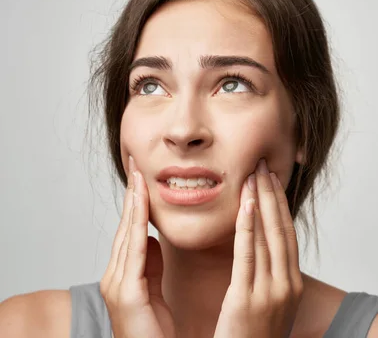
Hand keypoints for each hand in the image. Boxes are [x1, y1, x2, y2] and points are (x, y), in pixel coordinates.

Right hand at [99, 156, 175, 337]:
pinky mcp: (126, 293)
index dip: (136, 201)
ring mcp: (117, 284)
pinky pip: (135, 251)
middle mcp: (115, 275)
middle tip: (137, 163)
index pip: (131, 229)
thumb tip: (154, 238)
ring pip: (128, 233)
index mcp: (124, 274)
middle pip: (126, 225)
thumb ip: (152, 264)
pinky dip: (138, 224)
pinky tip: (142, 205)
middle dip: (132, 194)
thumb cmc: (154, 330)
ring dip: (134, 202)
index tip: (142, 175)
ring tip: (140, 175)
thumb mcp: (154, 288)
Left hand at [213, 159, 303, 337]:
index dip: (280, 205)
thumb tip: (260, 254)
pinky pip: (248, 255)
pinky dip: (247, 227)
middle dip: (272, 196)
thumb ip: (268, 279)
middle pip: (281, 230)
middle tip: (263, 167)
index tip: (271, 182)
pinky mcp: (247, 300)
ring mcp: (270, 293)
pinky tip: (245, 205)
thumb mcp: (270, 307)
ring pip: (267, 237)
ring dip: (260, 203)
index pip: (287, 236)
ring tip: (253, 176)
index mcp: (291, 285)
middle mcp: (286, 285)